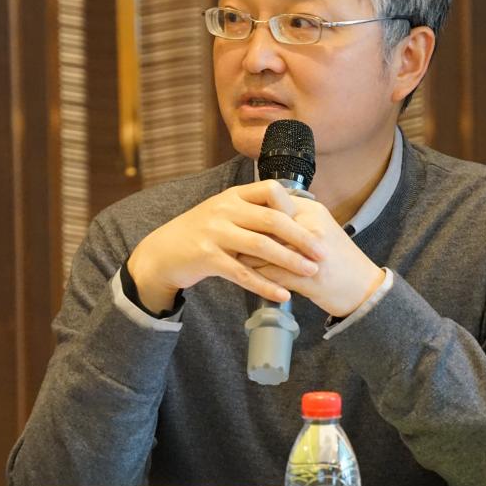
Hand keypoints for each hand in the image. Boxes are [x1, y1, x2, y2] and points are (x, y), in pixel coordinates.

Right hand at [126, 181, 324, 313]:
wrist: (163, 252)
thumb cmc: (202, 233)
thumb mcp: (226, 213)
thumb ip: (254, 213)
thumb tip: (294, 219)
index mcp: (234, 195)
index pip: (272, 190)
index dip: (295, 207)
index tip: (315, 225)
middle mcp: (225, 209)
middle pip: (273, 220)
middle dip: (302, 237)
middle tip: (323, 252)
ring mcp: (214, 232)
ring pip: (261, 247)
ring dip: (290, 261)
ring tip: (311, 272)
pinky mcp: (207, 257)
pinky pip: (243, 273)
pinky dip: (266, 285)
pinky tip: (283, 295)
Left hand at [242, 197, 384, 317]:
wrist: (364, 288)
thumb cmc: (339, 258)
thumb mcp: (319, 228)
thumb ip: (294, 219)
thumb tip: (261, 212)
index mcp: (312, 211)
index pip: (273, 198)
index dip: (253, 209)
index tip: (240, 218)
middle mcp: (310, 227)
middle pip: (264, 224)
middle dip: (244, 232)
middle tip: (230, 238)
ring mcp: (308, 253)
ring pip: (263, 249)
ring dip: (246, 256)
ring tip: (234, 257)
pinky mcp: (306, 279)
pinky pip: (270, 274)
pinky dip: (256, 276)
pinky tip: (247, 277)